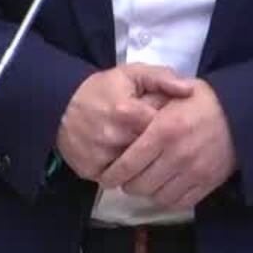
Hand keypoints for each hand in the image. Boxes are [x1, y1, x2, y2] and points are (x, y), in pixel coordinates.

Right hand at [55, 64, 193, 180]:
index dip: (168, 128)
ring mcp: (99, 156)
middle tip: (159, 141)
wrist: (62, 104)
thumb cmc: (104, 89)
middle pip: (149, 152)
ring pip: (134, 169)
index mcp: (126, 111)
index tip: (169, 124)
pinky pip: (116, 178)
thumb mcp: (133, 74)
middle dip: (157, 148)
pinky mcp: (89, 170)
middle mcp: (112, 136)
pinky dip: (123, 173)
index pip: (162, 129)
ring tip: (145, 153)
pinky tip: (126, 162)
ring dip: (142, 164)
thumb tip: (190, 89)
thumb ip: (163, 78)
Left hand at [97, 79, 237, 210]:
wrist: (244, 114)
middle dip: (128, 183)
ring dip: (148, 192)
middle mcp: (176, 155)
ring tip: (146, 182)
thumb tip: (123, 118)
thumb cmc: (205, 101)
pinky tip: (165, 187)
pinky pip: (178, 202)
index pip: (127, 164)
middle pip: (139, 185)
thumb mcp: (175, 93)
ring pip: (156, 197)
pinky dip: (167, 198)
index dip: (113, 174)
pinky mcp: (206, 184)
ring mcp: (193, 172)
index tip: (108, 175)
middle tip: (128, 177)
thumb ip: (148, 106)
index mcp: (164, 131)